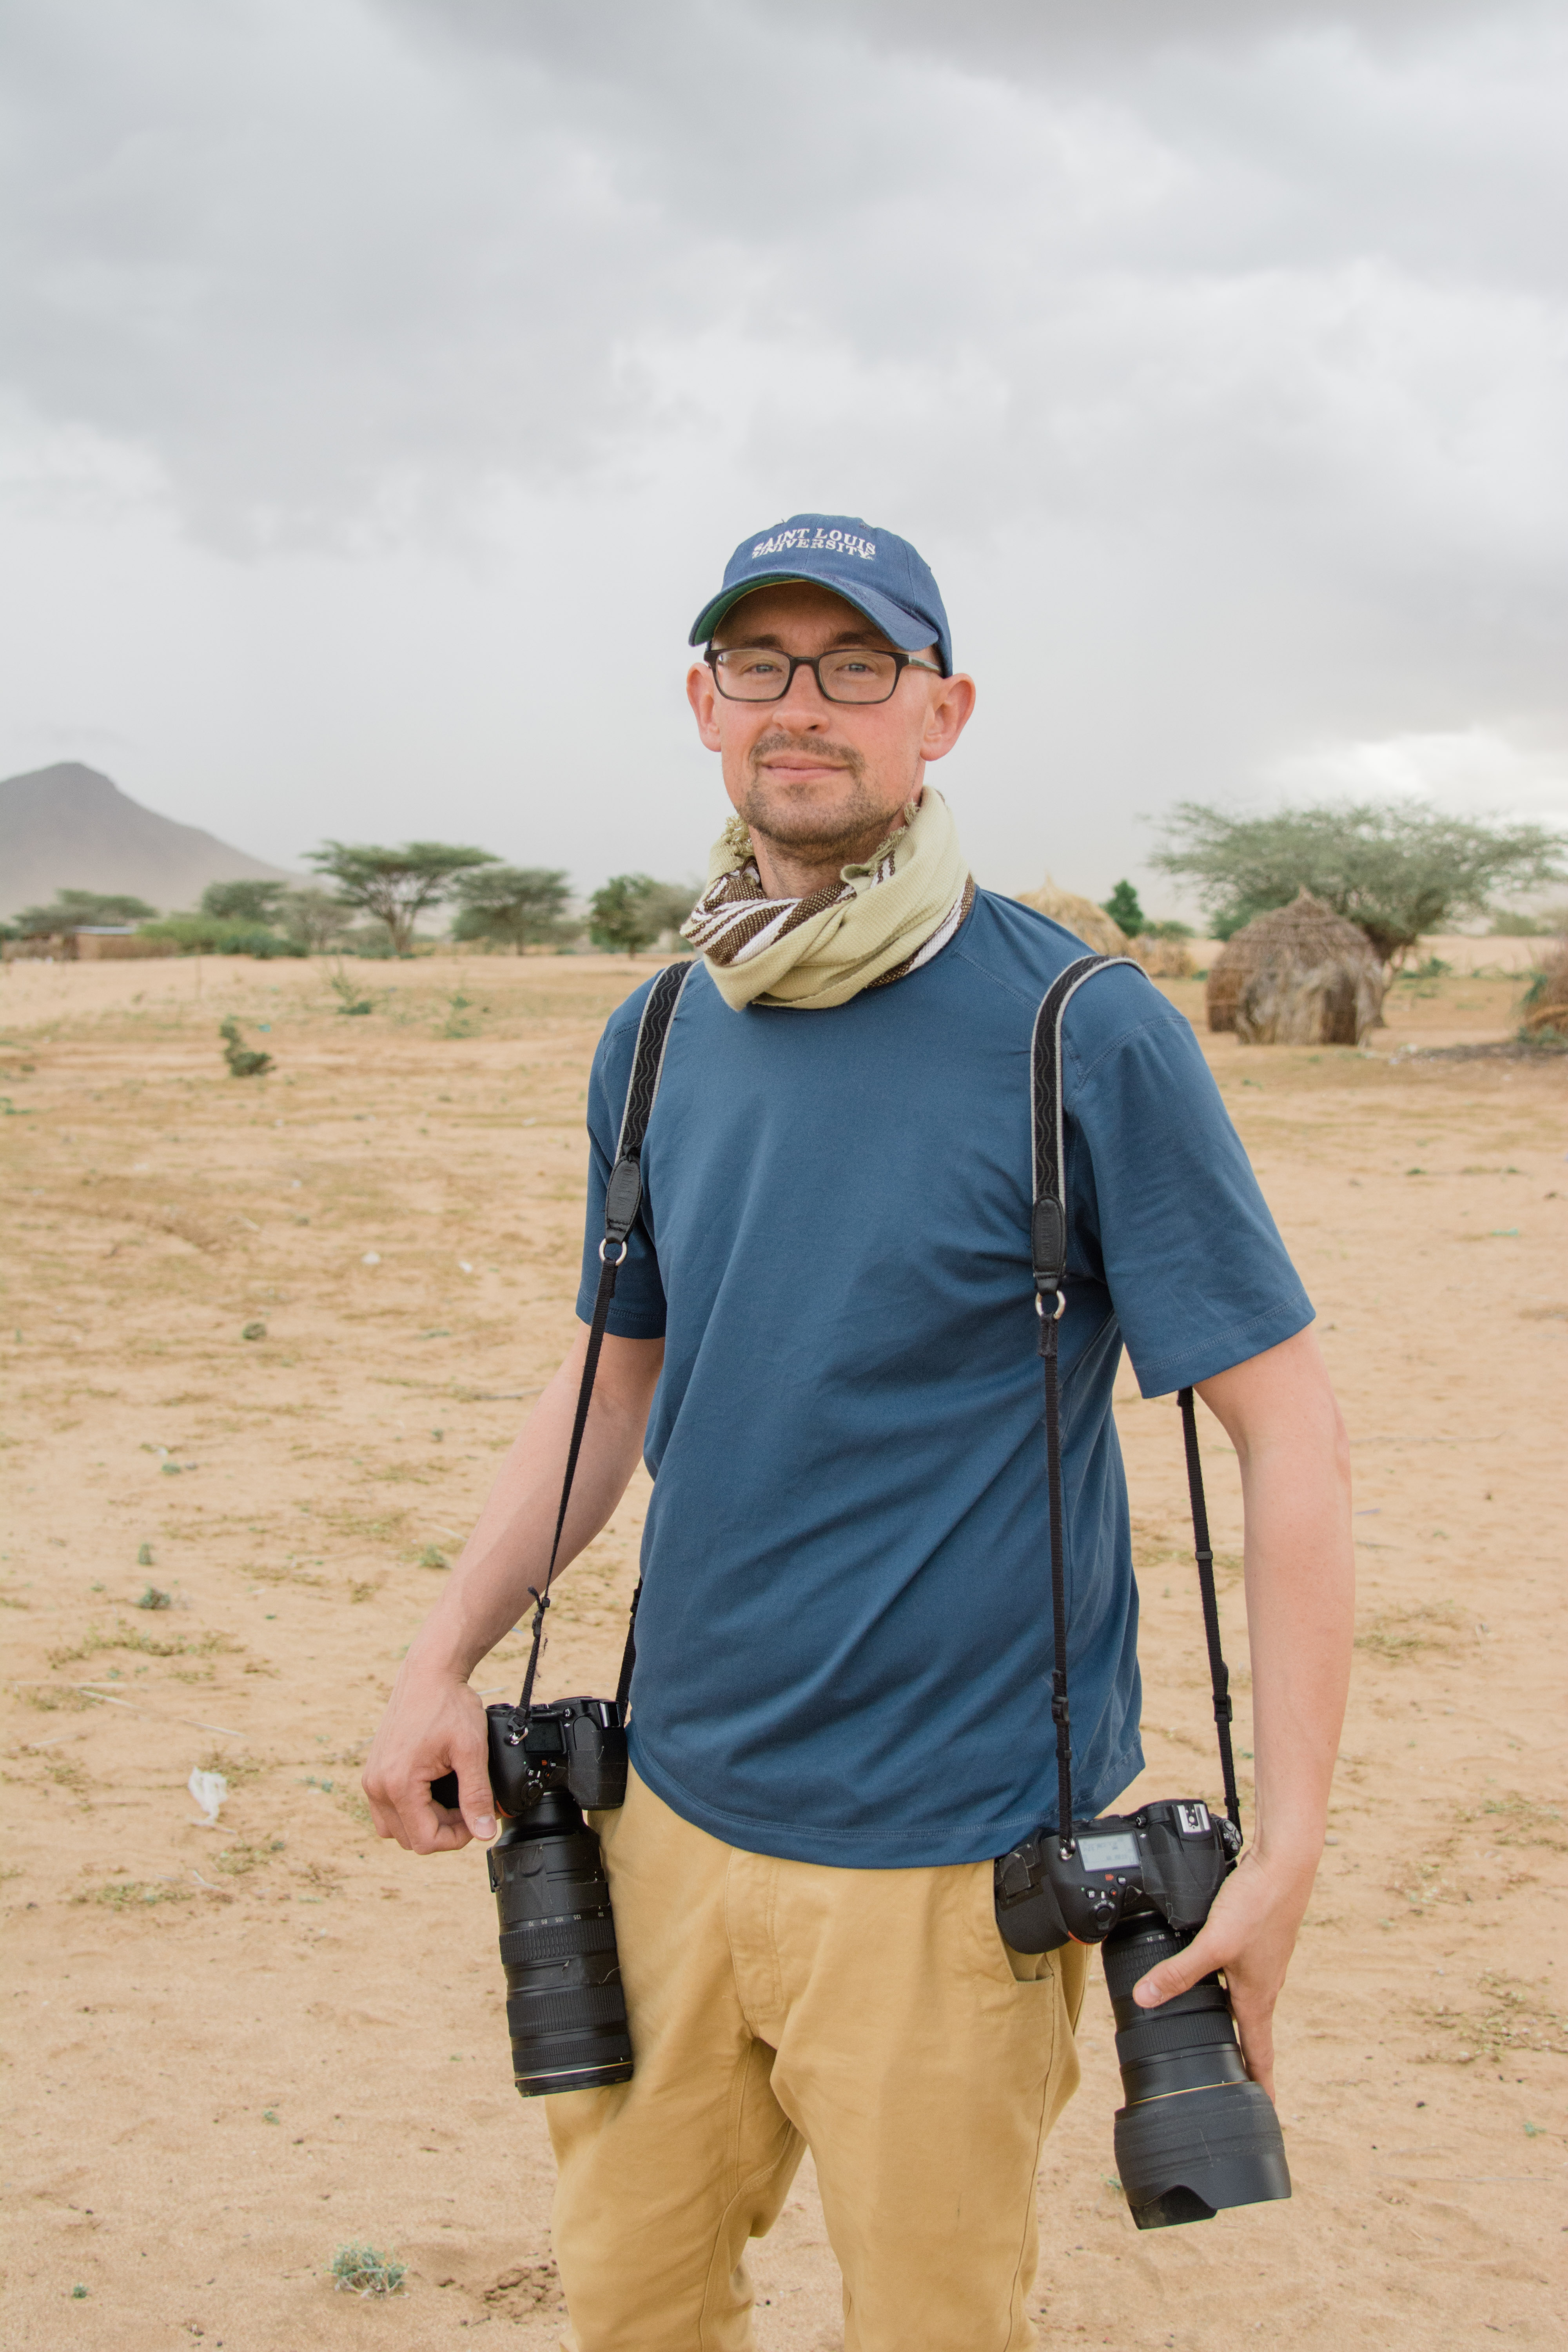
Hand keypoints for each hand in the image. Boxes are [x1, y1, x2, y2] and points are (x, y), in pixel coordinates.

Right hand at [362, 1661, 495, 1853]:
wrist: (428, 1674)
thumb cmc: (448, 1705)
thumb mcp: (471, 1751)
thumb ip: (477, 1795)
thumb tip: (485, 1832)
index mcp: (398, 1785)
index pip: (425, 1841)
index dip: (456, 1838)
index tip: (476, 1818)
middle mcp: (377, 1786)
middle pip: (410, 1839)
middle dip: (442, 1830)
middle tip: (467, 1806)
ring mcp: (372, 1779)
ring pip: (395, 1828)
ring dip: (424, 1823)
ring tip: (451, 1800)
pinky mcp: (374, 1771)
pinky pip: (387, 1809)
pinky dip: (411, 1810)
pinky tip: (433, 1792)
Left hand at [1130, 1843, 1317, 2098]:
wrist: (1285, 1863)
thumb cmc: (1259, 1904)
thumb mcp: (1214, 1942)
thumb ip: (1179, 1971)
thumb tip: (1145, 1999)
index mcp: (1257, 1997)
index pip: (1260, 2056)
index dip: (1261, 2087)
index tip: (1264, 2114)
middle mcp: (1264, 1984)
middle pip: (1251, 2032)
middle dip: (1243, 2059)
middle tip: (1231, 2081)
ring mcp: (1262, 1961)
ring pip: (1244, 2000)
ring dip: (1233, 2019)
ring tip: (1214, 2033)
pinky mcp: (1257, 1939)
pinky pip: (1240, 1973)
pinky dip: (1227, 1984)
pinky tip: (1211, 1975)